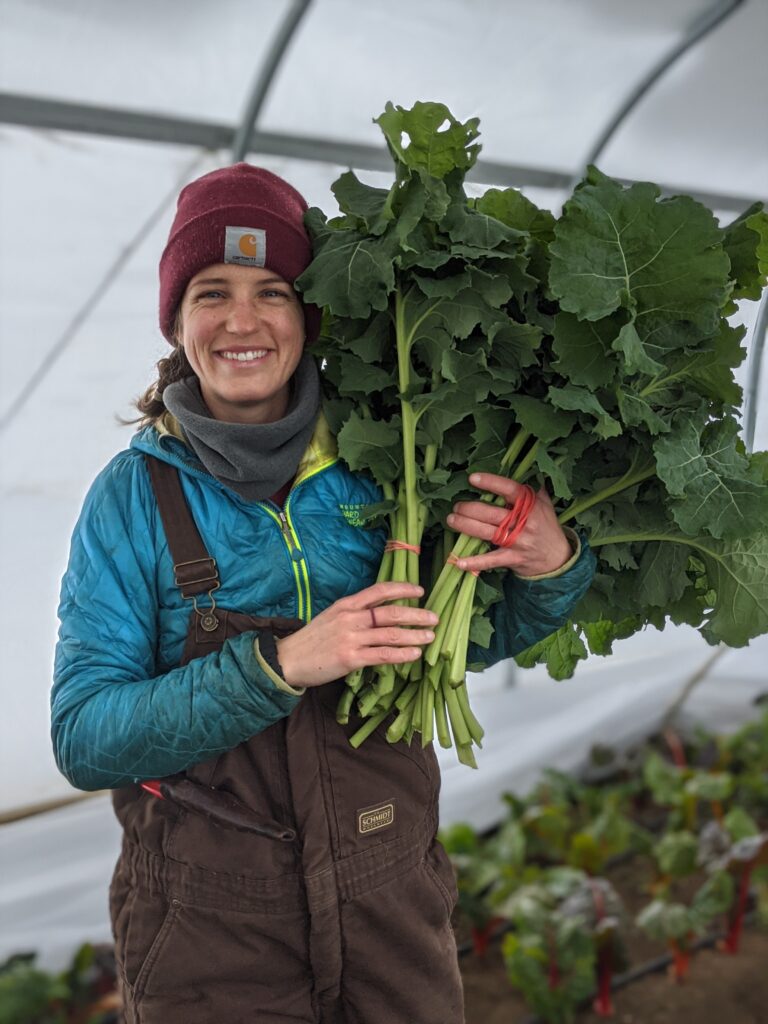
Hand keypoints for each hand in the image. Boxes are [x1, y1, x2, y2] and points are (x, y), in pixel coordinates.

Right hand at [275, 582, 438, 687]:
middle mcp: (351, 618)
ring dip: (414, 635)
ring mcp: (351, 638)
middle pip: (391, 612)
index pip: (380, 590)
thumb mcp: (332, 617)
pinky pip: (383, 655)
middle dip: (417, 614)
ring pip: (391, 634)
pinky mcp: (350, 658)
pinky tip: (414, 655)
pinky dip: (402, 655)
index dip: (403, 589)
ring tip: (430, 637)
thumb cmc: (312, 640)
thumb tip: (381, 615)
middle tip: (434, 618)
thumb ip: (355, 613)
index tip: (420, 590)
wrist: (288, 659)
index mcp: (347, 604)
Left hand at [446, 472, 571, 576]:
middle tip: (456, 505)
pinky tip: (459, 562)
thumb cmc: (546, 525)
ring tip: (451, 519)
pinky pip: (491, 561)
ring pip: (487, 533)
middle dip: (470, 508)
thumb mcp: (544, 502)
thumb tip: (519, 465)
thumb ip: (531, 486)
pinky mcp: (513, 559)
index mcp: (531, 506)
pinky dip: (475, 563)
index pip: (510, 490)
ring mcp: (519, 542)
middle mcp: (525, 523)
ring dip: (466, 526)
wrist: (558, 557)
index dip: (491, 483)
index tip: (473, 478)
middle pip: (492, 513)